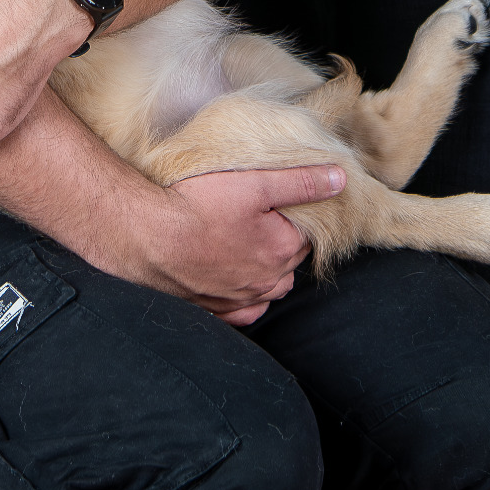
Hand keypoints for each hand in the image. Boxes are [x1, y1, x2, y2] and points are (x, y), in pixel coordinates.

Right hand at [104, 166, 345, 325]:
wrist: (148, 237)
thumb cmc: (199, 206)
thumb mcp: (255, 183)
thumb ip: (301, 182)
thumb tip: (341, 178)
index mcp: (282, 252)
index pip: (308, 234)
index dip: (298, 215)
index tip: (281, 201)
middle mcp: (265, 283)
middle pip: (289, 262)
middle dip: (284, 242)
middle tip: (264, 217)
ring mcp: (238, 300)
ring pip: (268, 289)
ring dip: (267, 271)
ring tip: (250, 244)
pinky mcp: (214, 309)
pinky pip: (243, 311)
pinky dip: (247, 299)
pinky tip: (237, 279)